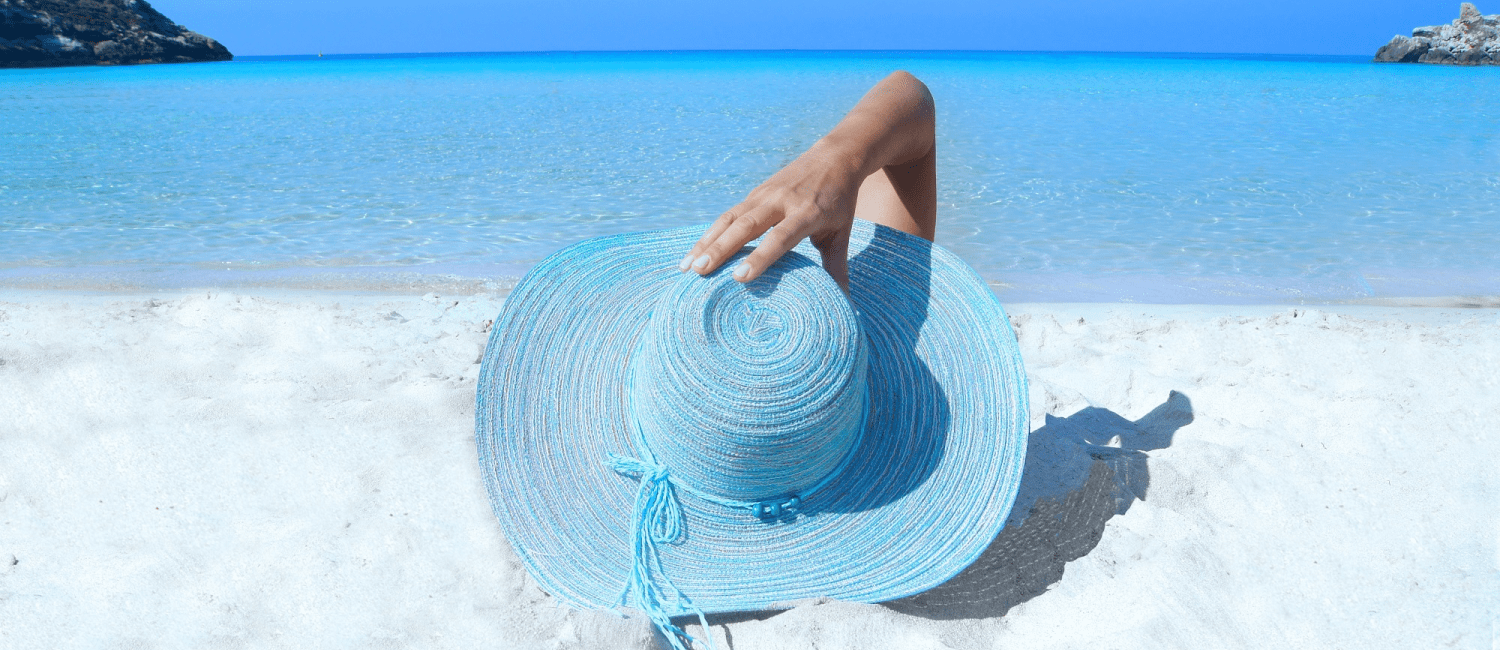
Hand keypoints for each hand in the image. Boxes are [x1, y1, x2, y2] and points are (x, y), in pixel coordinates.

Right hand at [678, 142, 863, 289]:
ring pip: (729, 219)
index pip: (780, 237)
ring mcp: (763, 195)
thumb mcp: (841, 232)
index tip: (740, 277)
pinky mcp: (753, 194)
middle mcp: (781, 201)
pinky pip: (727, 216)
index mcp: (807, 212)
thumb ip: (837, 266)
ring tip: (687, 267)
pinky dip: (708, 234)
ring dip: (706, 242)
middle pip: (746, 226)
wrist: (833, 157)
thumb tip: (843, 303)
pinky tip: (693, 255)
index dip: (760, 257)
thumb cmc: (839, 202)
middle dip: (721, 249)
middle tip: (700, 272)